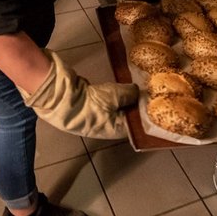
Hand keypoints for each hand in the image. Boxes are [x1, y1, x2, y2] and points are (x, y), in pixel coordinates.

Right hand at [20, 51, 138, 138]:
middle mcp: (108, 127)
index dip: (145, 113)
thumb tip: (137, 92)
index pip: (137, 125)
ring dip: (125, 98)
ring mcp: (99, 117)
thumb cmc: (90, 103)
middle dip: (136, 104)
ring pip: (118, 107)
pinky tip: (120, 85)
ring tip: (136, 86)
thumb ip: (130, 93)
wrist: (62, 99)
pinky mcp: (91, 106)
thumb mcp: (115, 95)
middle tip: (147, 90)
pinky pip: (108, 101)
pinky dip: (114, 94)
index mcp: (116, 130)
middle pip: (128, 116)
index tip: (154, 101)